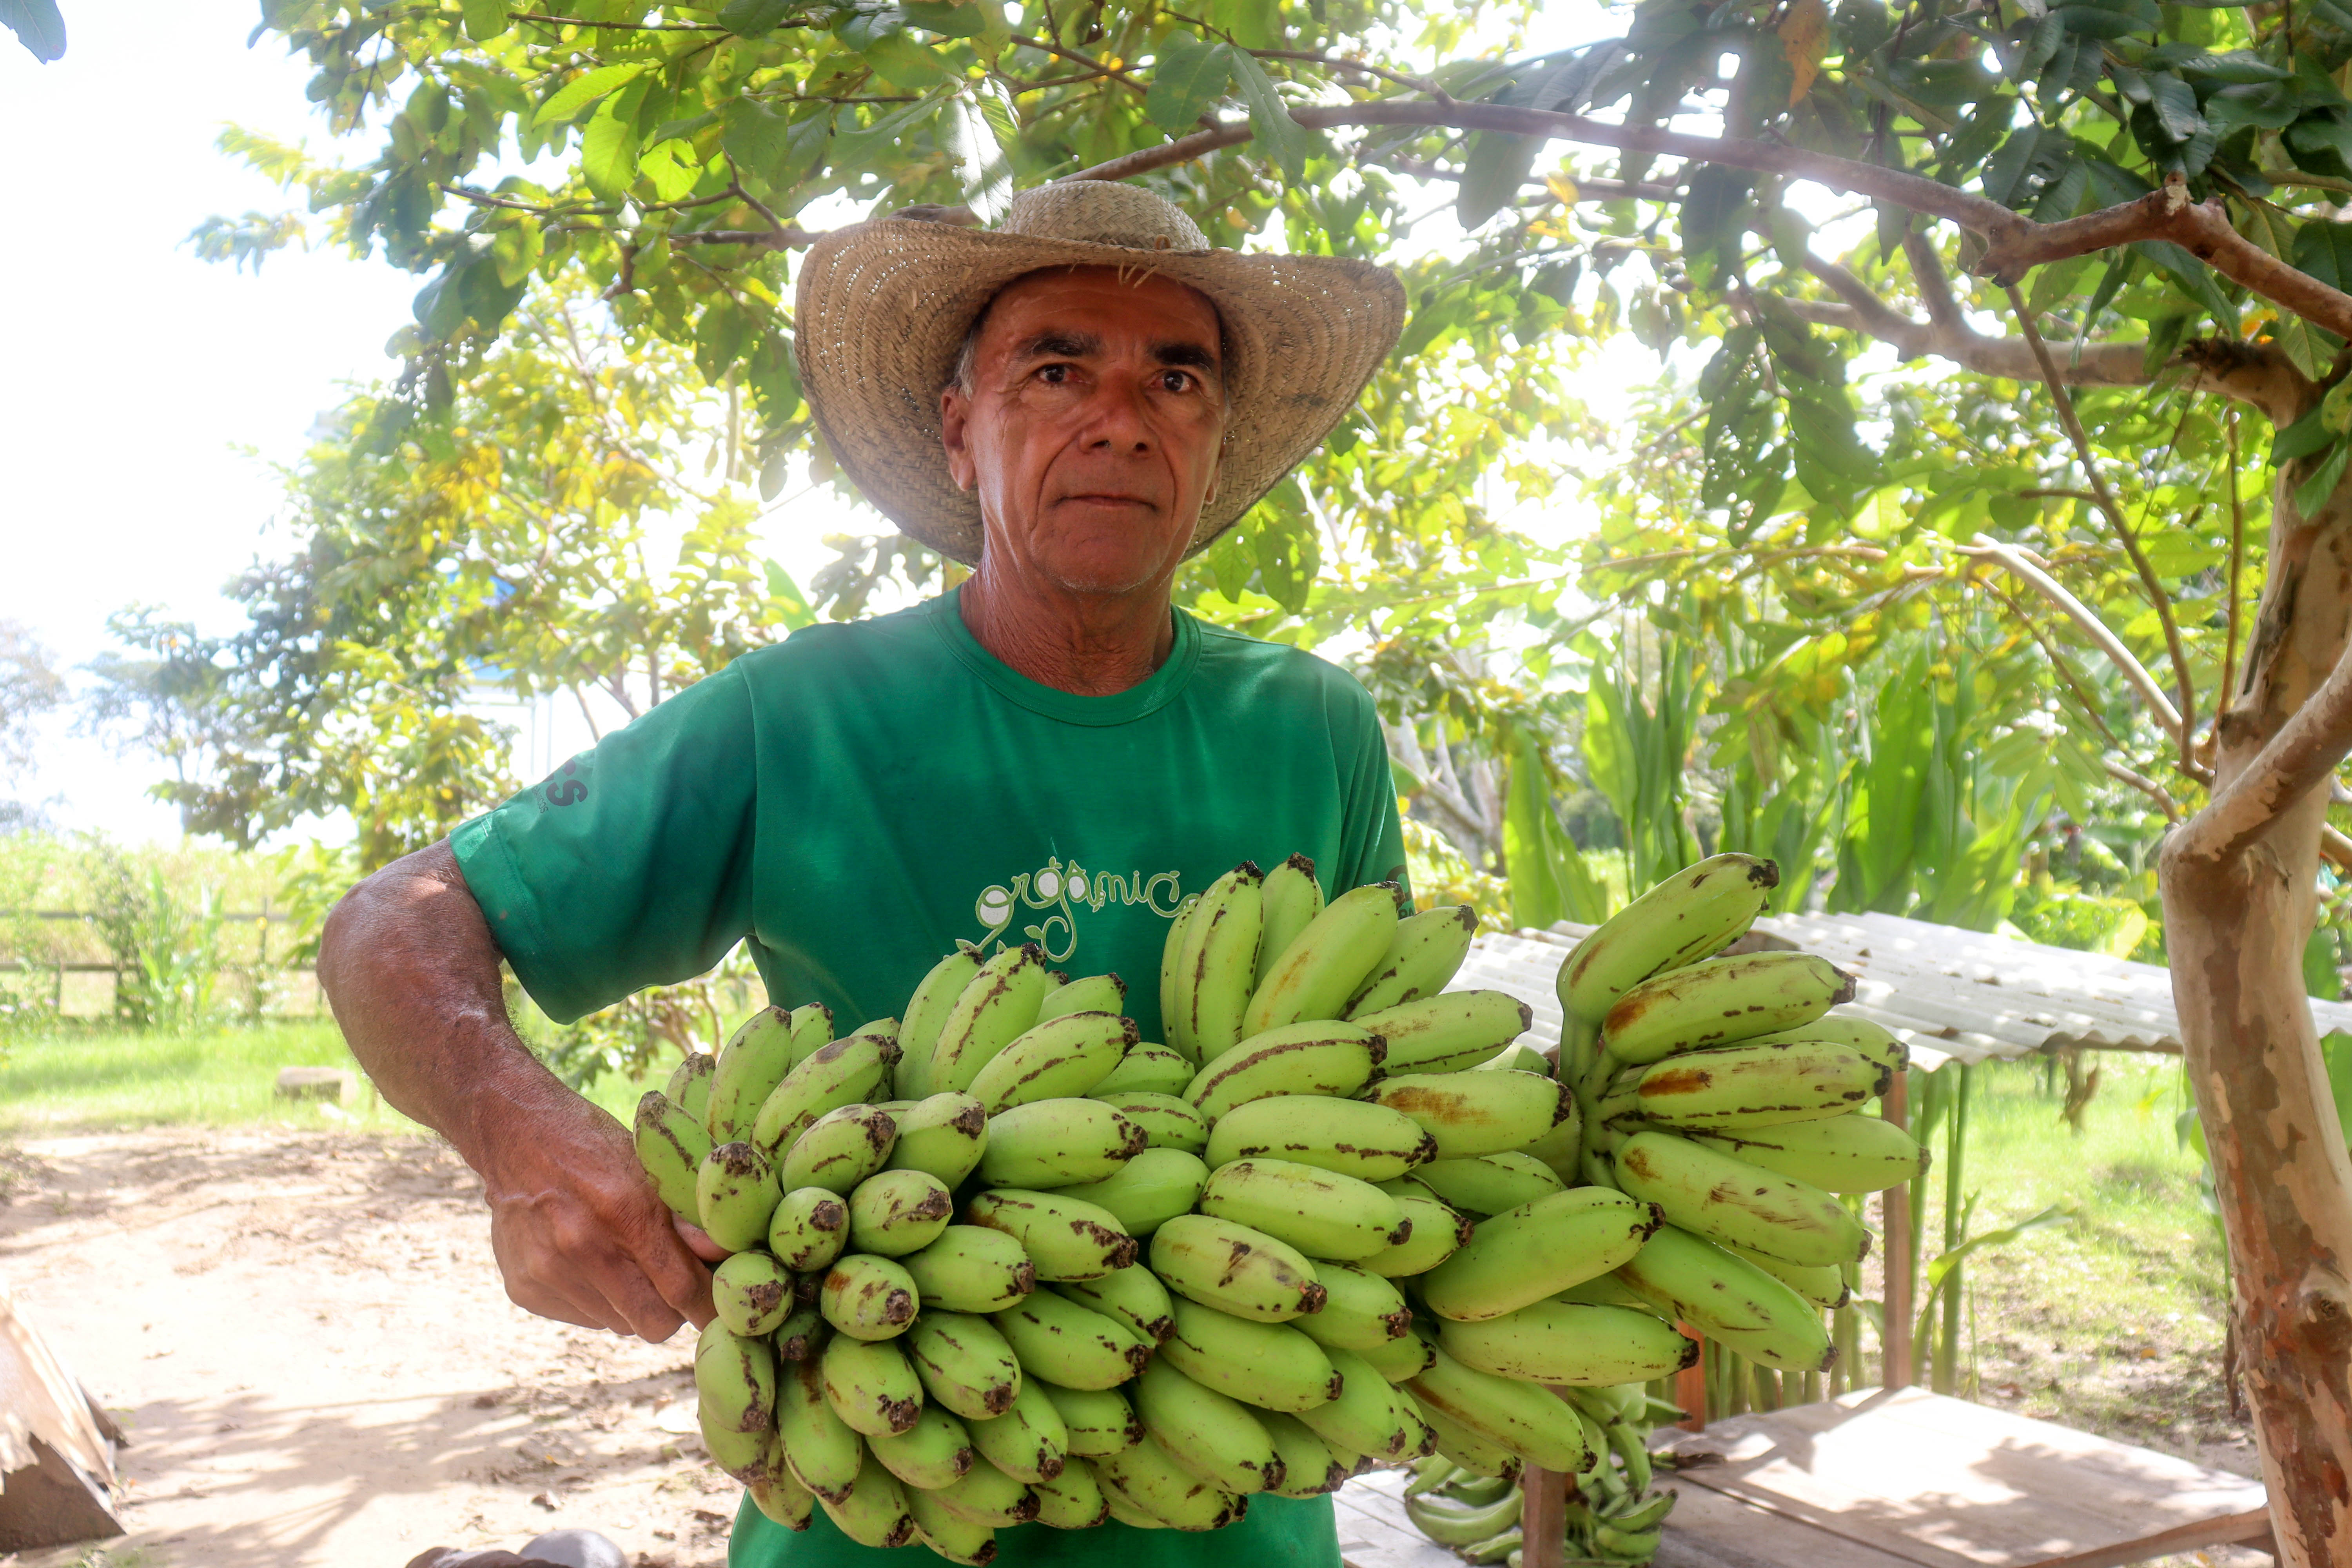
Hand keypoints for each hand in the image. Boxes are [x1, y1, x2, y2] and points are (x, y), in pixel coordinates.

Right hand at [478, 1092, 714, 1341]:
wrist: (515, 1134)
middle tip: (672, 1288)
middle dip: (670, 1313)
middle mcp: (582, 1247)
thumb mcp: (648, 1166)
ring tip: (621, 1258)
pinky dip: (594, 1299)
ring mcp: (548, 1272)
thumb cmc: (594, 1146)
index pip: (682, 1288)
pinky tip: (585, 1260)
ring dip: (629, 1303)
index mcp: (624, 1211)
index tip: (717, 1308)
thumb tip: (725, 1255)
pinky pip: (582, 1318)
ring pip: (616, 1324)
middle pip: (651, 1324)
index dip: (706, 1306)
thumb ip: (686, 1218)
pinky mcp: (523, 1288)